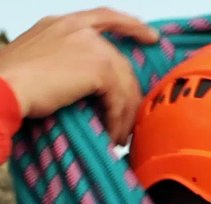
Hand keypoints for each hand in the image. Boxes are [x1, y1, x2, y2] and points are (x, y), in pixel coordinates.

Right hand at [0, 7, 159, 143]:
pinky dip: (118, 120)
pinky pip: (119, 98)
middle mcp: (78, 29)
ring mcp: (90, 46)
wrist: (0, 88)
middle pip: (120, 61)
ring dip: (123, 114)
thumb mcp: (37, 58)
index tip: (150, 37)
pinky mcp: (98, 68)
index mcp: (63, 24)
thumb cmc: (9, 81)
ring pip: (123, 83)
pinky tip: (113, 134)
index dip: (131, 26)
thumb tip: (85, 84)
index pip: (105, 17)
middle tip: (128, 118)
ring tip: (119, 135)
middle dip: (129, 92)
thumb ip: (64, 59)